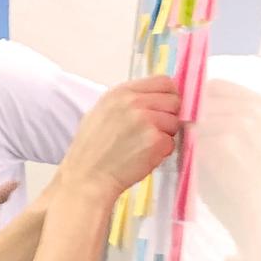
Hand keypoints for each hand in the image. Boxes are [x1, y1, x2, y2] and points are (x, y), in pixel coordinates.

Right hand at [55, 77, 180, 199]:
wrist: (86, 178)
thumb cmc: (91, 150)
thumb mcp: (101, 113)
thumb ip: (128, 101)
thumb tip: (155, 99)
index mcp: (120, 93)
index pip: (163, 81)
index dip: (167, 96)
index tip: (162, 108)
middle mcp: (134, 102)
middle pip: (174, 101)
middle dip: (167, 116)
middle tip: (150, 131)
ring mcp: (147, 120)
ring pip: (175, 122)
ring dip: (165, 135)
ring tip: (141, 146)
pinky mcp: (156, 140)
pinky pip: (172, 142)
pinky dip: (161, 152)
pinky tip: (142, 157)